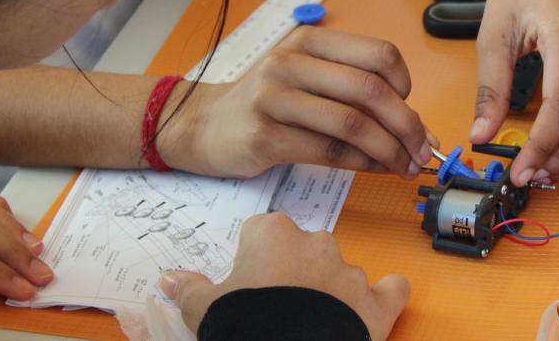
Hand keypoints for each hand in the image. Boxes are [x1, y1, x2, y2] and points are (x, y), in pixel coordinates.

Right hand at [160, 213, 408, 340]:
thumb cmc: (244, 325)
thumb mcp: (205, 310)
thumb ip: (188, 289)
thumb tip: (169, 279)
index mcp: (272, 235)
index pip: (261, 232)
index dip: (254, 259)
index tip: (249, 282)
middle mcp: (315, 242)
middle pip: (302, 248)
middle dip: (293, 272)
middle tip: (277, 306)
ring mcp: (349, 270)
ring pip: (340, 271)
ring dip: (330, 290)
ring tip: (312, 323)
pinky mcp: (376, 301)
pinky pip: (390, 289)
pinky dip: (384, 296)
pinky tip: (375, 306)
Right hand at [170, 26, 436, 178]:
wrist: (202, 126)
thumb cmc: (267, 104)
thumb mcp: (306, 78)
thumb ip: (354, 92)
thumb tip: (417, 128)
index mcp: (309, 41)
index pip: (378, 54)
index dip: (406, 85)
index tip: (412, 110)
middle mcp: (291, 63)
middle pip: (370, 90)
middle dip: (407, 125)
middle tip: (423, 151)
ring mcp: (274, 98)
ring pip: (351, 124)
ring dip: (388, 150)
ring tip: (404, 166)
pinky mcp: (264, 136)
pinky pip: (327, 151)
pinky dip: (361, 164)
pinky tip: (374, 170)